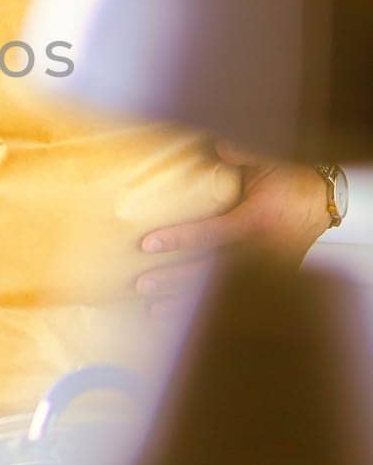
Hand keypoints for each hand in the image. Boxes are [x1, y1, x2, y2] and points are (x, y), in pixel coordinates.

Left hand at [136, 140, 332, 319]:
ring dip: (187, 302)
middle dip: (176, 280)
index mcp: (257, 220)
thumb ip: (241, 154)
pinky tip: (184, 318)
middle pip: (213, 272)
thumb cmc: (289, 180)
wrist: (322, 203)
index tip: (148, 244)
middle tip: (142, 284)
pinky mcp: (270, 281)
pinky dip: (210, 310)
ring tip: (153, 307)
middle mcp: (263, 250)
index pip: (213, 234)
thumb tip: (215, 146)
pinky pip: (236, 299)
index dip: (180, 240)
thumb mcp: (268, 160)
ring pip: (222, 292)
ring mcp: (268, 270)